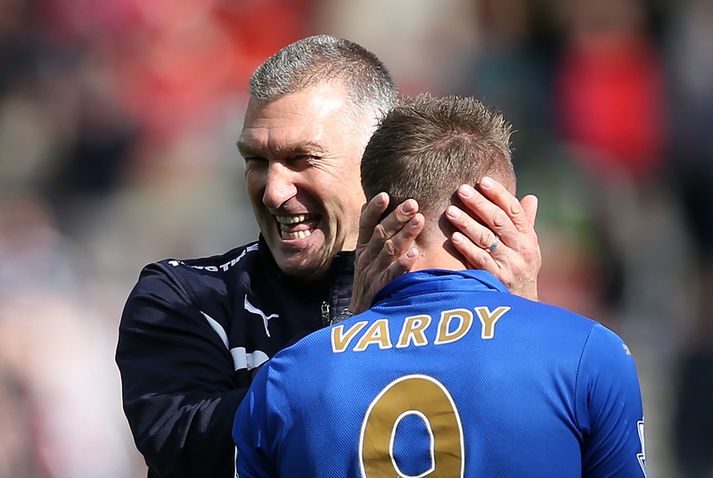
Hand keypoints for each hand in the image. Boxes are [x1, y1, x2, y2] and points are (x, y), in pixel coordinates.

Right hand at [350, 193, 424, 313]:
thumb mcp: (364, 255)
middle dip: (396, 218)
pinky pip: (392, 275)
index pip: (366, 224)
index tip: (384, 195)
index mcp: (362, 248)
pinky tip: (414, 254)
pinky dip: (403, 264)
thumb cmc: (369, 279)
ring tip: (419, 220)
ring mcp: (372, 274)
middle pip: (380, 234)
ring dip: (404, 235)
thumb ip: (369, 232)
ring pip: (388, 251)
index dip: (374, 210)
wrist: (361, 314)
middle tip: (412, 204)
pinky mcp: (381, 289)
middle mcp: (365, 258)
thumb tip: (369, 203)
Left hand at [445, 177, 540, 300]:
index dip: (499, 194)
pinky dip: (467, 247)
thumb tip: (530, 197)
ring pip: (486, 238)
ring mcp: (510, 264)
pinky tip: (454, 237)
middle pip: (498, 220)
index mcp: (528, 237)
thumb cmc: (521, 270)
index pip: (514, 210)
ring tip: (451, 211)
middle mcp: (521, 249)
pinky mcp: (497, 279)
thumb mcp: (529, 247)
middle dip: (479, 203)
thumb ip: (526, 223)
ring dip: (467, 223)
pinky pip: (480, 260)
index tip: (483, 180)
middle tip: (461, 190)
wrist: (522, 305)